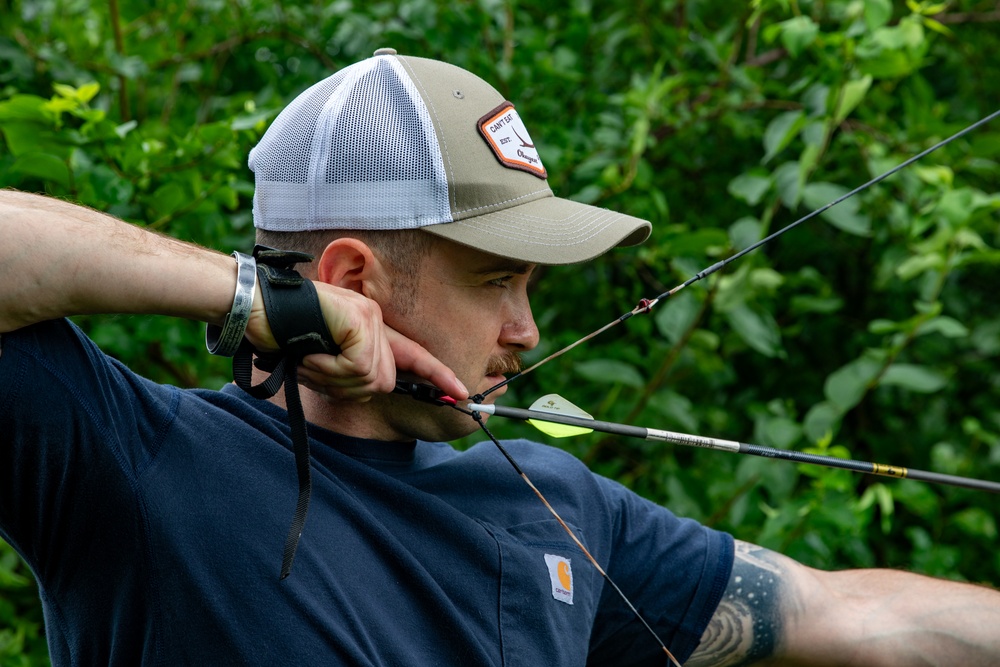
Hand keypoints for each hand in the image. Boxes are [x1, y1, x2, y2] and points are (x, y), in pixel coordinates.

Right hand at [244, 280, 467, 402]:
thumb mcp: (320, 358)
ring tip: (310, 356)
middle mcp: (374, 319)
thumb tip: (369, 386)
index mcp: (369, 328)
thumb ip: (347, 370)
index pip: (412, 355)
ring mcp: (368, 317)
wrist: (253, 305)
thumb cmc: (280, 333)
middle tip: (316, 368)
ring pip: (370, 378)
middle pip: (383, 380)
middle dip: (349, 386)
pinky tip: (311, 353)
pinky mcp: (358, 319)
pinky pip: (356, 368)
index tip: (462, 393)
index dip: (437, 376)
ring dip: (334, 379)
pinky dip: (329, 369)